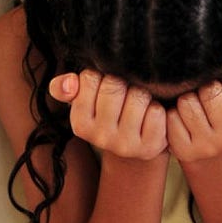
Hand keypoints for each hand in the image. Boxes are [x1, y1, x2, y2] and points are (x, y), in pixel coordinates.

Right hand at [49, 70, 167, 160]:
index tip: (105, 87)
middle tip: (125, 93)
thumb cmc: (109, 114)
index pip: (90, 78)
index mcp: (80, 124)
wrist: (136, 145)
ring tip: (138, 105)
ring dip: (142, 94)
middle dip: (123, 82)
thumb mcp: (84, 101)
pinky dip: (157, 109)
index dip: (101, 75)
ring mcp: (125, 145)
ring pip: (138, 97)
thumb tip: (69, 82)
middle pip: (115, 86)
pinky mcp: (149, 147)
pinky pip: (156, 113)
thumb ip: (65, 88)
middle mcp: (100, 138)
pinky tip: (151, 116)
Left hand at [166, 71, 221, 162]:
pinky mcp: (184, 151)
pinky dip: (174, 114)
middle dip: (205, 88)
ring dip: (187, 99)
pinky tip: (183, 121)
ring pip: (187, 102)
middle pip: (209, 90)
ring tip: (194, 108)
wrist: (210, 151)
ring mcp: (207, 147)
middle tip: (206, 98)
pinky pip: (171, 118)